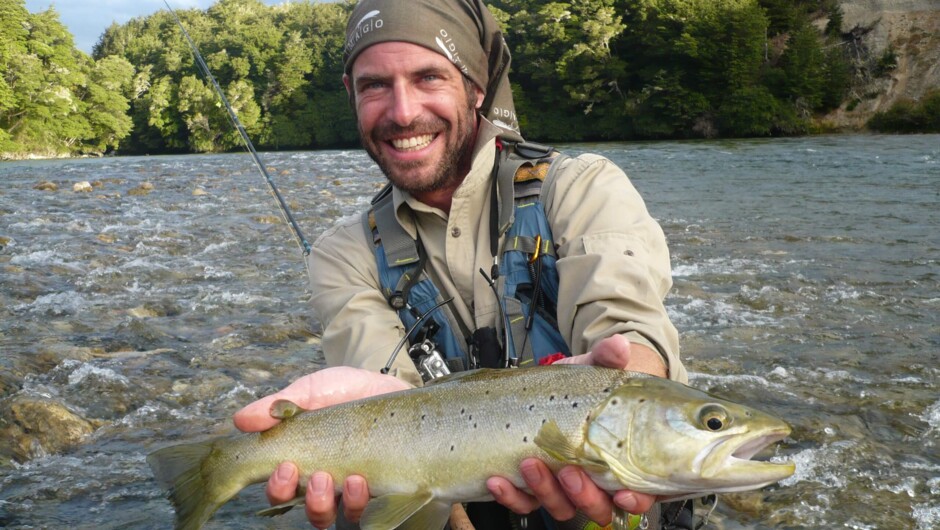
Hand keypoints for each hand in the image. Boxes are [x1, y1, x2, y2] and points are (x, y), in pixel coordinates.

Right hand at [233, 367, 411, 528]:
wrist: (386, 386)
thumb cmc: (344, 390)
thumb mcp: (311, 390)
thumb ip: (280, 405)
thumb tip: (241, 420)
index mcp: (299, 459)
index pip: (278, 487)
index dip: (276, 487)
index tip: (285, 467)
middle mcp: (320, 480)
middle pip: (301, 507)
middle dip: (306, 498)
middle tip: (317, 476)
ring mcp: (346, 488)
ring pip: (329, 515)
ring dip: (332, 503)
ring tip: (348, 479)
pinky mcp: (376, 489)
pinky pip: (363, 512)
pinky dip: (358, 502)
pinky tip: (362, 481)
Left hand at [487, 335, 662, 523]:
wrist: (542, 388)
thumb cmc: (578, 386)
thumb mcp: (591, 370)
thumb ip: (606, 359)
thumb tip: (618, 346)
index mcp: (621, 461)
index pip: (639, 493)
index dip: (635, 499)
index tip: (623, 492)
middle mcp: (594, 481)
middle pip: (598, 507)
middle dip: (583, 496)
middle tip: (568, 470)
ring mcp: (562, 487)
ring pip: (560, 507)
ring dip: (544, 491)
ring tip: (529, 463)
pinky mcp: (532, 487)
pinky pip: (523, 503)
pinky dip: (512, 497)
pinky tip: (497, 479)